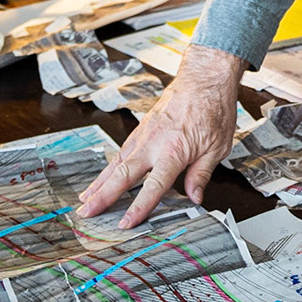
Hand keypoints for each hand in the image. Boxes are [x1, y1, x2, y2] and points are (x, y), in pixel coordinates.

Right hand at [76, 44, 243, 227]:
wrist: (204, 78)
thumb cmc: (213, 109)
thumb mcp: (217, 147)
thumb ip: (201, 175)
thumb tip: (195, 198)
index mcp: (173, 151)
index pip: (153, 186)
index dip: (138, 207)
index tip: (125, 223)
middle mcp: (153, 143)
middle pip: (122, 175)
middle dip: (102, 196)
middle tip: (86, 213)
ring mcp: (144, 134)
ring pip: (116, 162)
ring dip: (99, 182)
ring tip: (85, 199)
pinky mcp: (142, 128)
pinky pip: (122, 151)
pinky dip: (109, 166)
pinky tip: (102, 177)